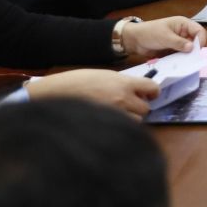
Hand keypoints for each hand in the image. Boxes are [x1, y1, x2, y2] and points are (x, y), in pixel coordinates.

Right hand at [31, 69, 160, 117]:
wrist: (55, 94)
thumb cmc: (76, 82)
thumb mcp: (103, 75)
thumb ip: (122, 84)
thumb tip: (136, 91)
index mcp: (123, 83)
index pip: (152, 88)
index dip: (152, 92)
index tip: (149, 95)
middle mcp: (123, 99)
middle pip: (146, 109)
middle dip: (140, 108)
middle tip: (130, 106)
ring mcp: (115, 114)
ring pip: (136, 122)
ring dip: (131, 120)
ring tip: (118, 116)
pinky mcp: (107, 127)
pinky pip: (121, 130)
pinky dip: (120, 129)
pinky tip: (110, 124)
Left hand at [123, 17, 204, 57]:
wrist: (134, 40)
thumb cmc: (149, 33)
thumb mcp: (165, 37)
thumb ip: (178, 43)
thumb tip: (192, 48)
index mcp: (183, 24)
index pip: (199, 31)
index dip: (200, 40)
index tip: (196, 51)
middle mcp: (183, 33)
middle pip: (196, 42)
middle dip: (194, 50)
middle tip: (190, 60)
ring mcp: (179, 42)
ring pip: (189, 51)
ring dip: (187, 57)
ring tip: (182, 63)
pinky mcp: (174, 50)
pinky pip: (182, 56)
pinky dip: (181, 60)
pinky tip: (177, 64)